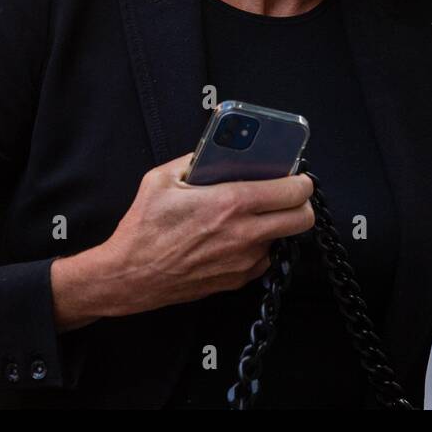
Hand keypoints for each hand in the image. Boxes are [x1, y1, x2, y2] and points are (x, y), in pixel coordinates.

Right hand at [51, 153, 314, 329]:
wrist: (129, 277)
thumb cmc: (143, 229)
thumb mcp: (161, 179)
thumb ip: (195, 159)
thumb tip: (218, 150)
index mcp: (230, 203)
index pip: (292, 191)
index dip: (301, 181)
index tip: (297, 176)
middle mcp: (244, 234)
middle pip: (302, 219)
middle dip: (301, 204)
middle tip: (287, 194)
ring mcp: (243, 261)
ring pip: (284, 239)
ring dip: (277, 225)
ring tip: (256, 213)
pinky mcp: (237, 280)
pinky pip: (264, 258)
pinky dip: (260, 246)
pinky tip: (238, 236)